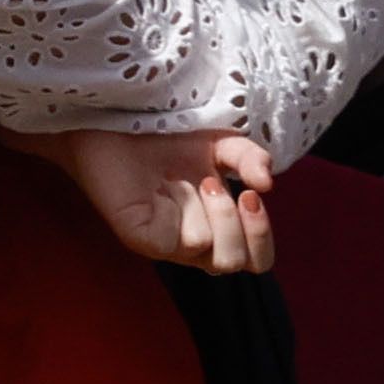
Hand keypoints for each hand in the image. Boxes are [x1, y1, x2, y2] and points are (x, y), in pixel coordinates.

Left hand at [40, 122, 278, 275]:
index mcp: (217, 227)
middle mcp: (193, 242)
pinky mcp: (137, 236)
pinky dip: (179, 215)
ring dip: (208, 210)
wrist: (116, 118)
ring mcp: (164, 242)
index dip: (262, 235)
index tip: (253, 194)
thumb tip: (267, 184)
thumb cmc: (166, 135)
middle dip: (239, 225)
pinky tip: (166, 190)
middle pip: (236, 265)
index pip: (256, 260)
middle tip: (218, 186)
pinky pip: (173, 243)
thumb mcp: (220, 143)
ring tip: (190, 180)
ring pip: (208, 251)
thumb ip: (249, 159)